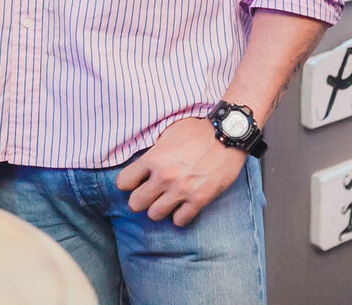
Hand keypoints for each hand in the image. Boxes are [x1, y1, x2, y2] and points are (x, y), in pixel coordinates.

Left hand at [115, 117, 246, 226]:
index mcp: (153, 158)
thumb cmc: (198, 131)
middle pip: (135, 204)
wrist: (227, 135)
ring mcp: (181, 190)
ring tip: (165, 201)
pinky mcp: (199, 200)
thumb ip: (154, 152)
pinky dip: (179, 216)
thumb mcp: (168, 134)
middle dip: (140, 200)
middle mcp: (164, 177)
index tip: (134, 183)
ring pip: (155, 215)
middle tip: (148, 195)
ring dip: (158, 209)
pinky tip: (182, 206)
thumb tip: (145, 166)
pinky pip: (180, 220)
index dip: (127, 183)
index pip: (123, 182)